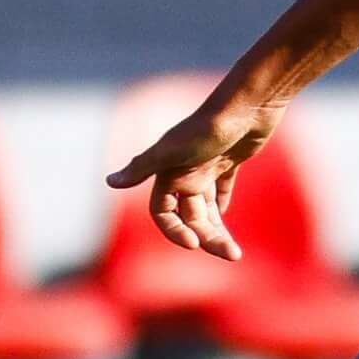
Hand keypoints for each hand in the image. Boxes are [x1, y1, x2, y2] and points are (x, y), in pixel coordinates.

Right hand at [105, 86, 277, 261]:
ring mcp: (207, 166)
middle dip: (206, 236)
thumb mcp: (172, 150)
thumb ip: (142, 166)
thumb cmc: (209, 126)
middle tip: (230, 254)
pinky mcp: (229, 160)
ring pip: (208, 207)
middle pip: (190, 216)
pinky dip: (223, 203)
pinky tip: (226, 214)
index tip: (194, 245)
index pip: (163, 212)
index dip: (174, 230)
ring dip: (218, 229)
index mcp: (169, 172)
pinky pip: (222, 188)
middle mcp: (185, 171)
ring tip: (235, 253)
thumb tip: (109, 182)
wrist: (249, 104)